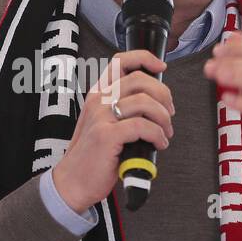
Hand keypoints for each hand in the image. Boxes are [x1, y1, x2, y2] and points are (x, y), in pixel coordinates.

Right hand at [52, 49, 174, 212]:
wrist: (73, 182)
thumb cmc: (92, 156)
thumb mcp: (103, 124)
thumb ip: (121, 109)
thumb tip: (154, 102)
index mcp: (97, 94)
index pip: (121, 61)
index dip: (145, 58)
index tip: (161, 67)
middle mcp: (98, 101)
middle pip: (140, 79)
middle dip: (163, 95)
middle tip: (168, 113)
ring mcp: (101, 117)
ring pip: (144, 102)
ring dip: (163, 118)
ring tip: (164, 133)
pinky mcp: (107, 135)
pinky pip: (143, 126)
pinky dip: (157, 135)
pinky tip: (158, 144)